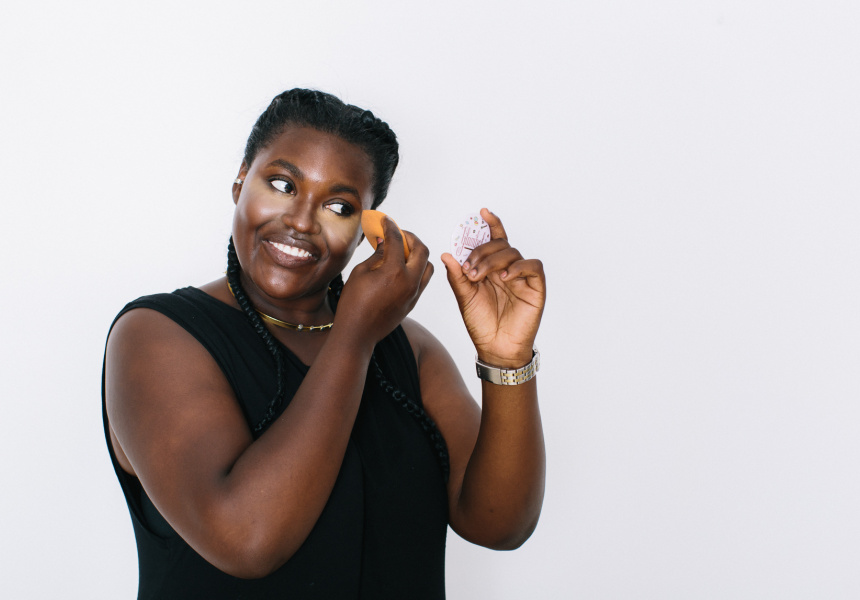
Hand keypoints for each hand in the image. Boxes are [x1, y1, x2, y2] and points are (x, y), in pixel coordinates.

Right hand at [339, 216, 433, 342]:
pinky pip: (423, 280)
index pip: (398, 241)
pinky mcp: (413, 302)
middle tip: (400, 235)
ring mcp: (414, 293)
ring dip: (419, 255)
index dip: (391, 227)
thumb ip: (377, 255)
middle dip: (411, 238)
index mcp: (394, 272)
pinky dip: (417, 269)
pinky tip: (402, 268)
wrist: (358, 333)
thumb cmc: (353, 303)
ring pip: (428, 266)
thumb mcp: (360, 273)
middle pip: (422, 250)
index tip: (387, 221)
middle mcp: (409, 281)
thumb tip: (385, 243)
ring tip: (404, 252)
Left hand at [441, 208, 544, 366]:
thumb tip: (447, 254)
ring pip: (512, 252)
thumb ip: (457, 276)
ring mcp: (522, 277)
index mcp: (491, 268)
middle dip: (482, 251)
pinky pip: (532, 266)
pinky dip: (518, 266)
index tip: (481, 212)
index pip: (493, 240)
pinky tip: (504, 277)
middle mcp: (507, 269)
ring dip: (493, 260)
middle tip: (469, 268)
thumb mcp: (464, 297)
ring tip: (479, 276)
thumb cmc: (481, 324)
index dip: (490, 224)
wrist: (495, 348)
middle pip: (500, 244)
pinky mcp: (535, 287)